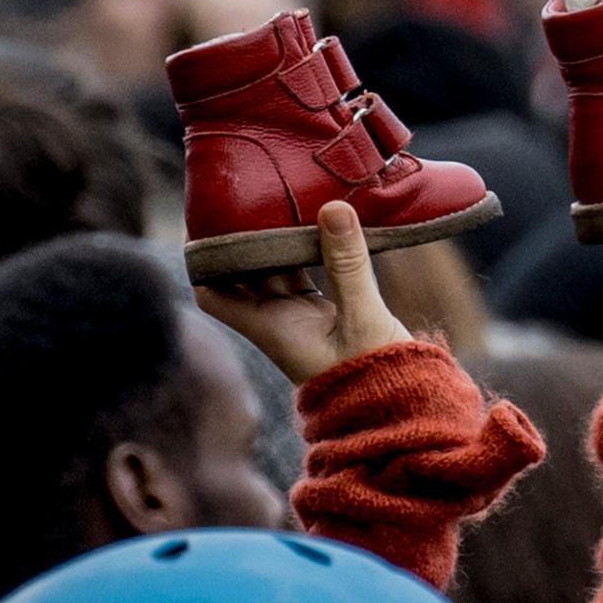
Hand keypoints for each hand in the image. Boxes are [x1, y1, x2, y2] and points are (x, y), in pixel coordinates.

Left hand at [196, 201, 412, 383]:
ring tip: (279, 199)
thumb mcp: (364, 317)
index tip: (203, 221)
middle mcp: (275, 322)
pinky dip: (301, 250)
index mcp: (270, 328)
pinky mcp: (321, 314)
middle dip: (239, 238)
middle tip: (245, 194)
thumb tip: (333, 207)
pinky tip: (314, 222)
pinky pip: (300, 273)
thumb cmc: (377, 377)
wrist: (400, 408)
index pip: (212, 293)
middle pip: (240, 272)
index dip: (201, 260)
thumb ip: (349, 264)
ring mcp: (297, 318)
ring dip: (273, 241)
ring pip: (272, 270)